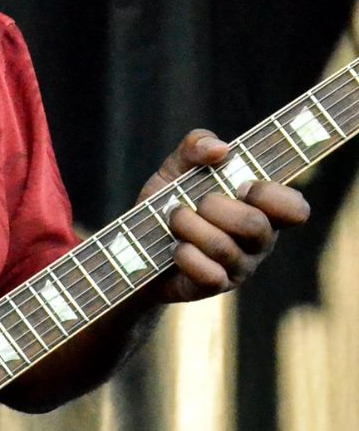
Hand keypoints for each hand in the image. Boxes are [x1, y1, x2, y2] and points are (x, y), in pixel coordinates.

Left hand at [141, 130, 310, 302]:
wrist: (136, 243)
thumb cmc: (170, 200)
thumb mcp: (177, 166)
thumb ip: (197, 145)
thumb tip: (221, 149)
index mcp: (263, 208)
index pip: (296, 208)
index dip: (271, 195)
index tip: (241, 185)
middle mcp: (259, 240)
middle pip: (255, 225)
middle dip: (214, 207)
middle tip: (194, 203)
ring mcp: (240, 266)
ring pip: (224, 247)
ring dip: (189, 226)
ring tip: (173, 219)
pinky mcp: (216, 286)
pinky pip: (209, 274)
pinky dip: (184, 255)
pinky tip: (173, 248)